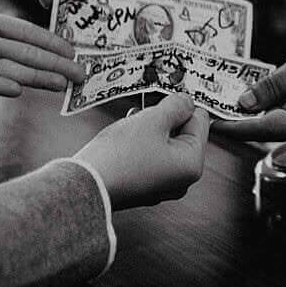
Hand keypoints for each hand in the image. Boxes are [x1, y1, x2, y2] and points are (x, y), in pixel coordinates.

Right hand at [73, 94, 209, 208]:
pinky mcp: (144, 186)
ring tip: (130, 127)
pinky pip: (150, 157)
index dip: (180, 105)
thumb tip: (187, 101)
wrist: (85, 185)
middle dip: (163, 118)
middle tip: (142, 114)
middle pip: (182, 133)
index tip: (161, 100)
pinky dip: (140, 144)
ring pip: (164, 143)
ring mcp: (162, 185)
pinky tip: (124, 139)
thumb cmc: (120, 156)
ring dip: (149, 129)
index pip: (200, 120)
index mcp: (192, 164)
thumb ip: (175, 106)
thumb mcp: (152, 120)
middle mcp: (182, 179)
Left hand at [213, 34, 285, 148]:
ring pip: (276, 121)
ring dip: (257, 105)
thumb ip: (273, 83)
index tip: (207, 122)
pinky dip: (274, 103)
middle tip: (210, 96)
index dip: (231, 125)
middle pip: (265, 127)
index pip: (260, 128)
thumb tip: (243, 101)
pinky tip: (259, 88)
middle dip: (239, 112)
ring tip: (230, 87)